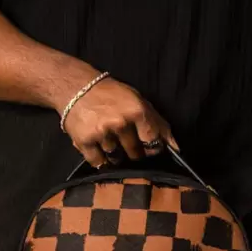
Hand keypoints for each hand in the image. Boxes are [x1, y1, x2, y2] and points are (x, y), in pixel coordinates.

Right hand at [63, 76, 177, 168]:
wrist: (76, 87)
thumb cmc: (111, 94)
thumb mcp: (138, 101)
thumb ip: (158, 123)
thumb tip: (176, 147)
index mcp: (137, 110)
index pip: (153, 141)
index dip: (153, 148)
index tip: (149, 148)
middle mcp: (120, 122)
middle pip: (135, 153)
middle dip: (134, 152)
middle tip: (125, 141)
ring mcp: (102, 133)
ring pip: (116, 158)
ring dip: (115, 154)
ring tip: (109, 139)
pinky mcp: (85, 141)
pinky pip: (98, 162)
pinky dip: (100, 159)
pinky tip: (98, 147)